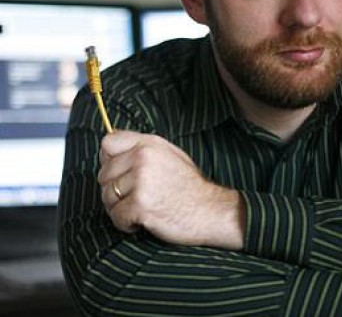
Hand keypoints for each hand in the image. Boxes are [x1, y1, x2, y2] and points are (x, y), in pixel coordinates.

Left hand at [98, 130, 244, 249]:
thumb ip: (142, 148)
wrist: (211, 210)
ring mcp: (142, 180)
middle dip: (114, 190)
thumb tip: (110, 148)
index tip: (120, 173)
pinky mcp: (140, 204)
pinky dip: (126, 224)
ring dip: (120, 208)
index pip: (107, 144)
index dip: (109, 161)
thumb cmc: (189, 185)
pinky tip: (143, 220)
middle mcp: (143, 158)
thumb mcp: (169, 155)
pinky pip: (115, 216)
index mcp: (149, 144)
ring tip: (141, 209)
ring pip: (107, 197)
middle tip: (134, 198)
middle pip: (104, 174)